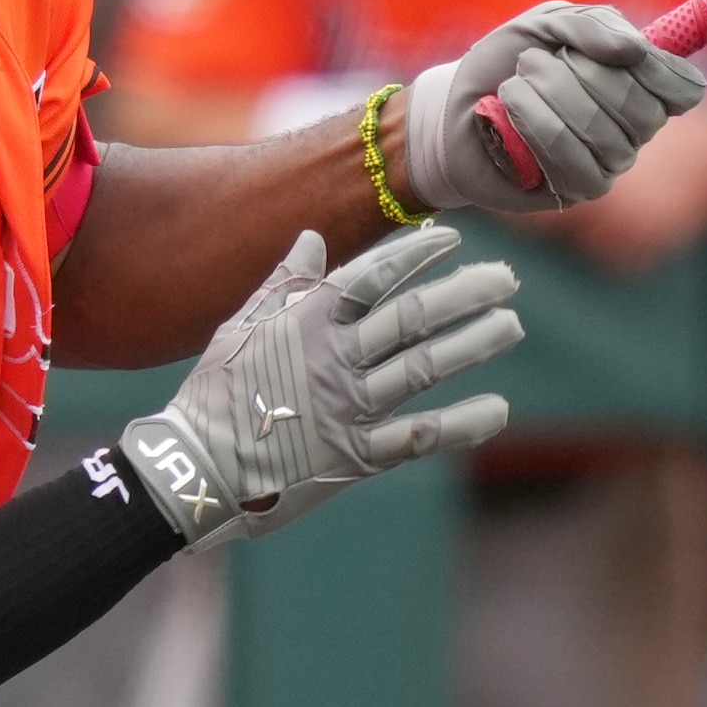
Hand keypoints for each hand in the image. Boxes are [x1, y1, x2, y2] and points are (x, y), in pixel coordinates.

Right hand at [117, 225, 524, 548]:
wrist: (194, 469)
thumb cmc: (214, 395)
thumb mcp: (239, 328)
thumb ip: (283, 284)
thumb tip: (311, 237)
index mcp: (305, 323)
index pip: (372, 276)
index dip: (416, 254)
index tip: (455, 238)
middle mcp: (333, 360)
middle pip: (411, 318)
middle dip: (464, 294)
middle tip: (508, 279)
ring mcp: (347, 409)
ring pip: (422, 368)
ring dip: (472, 345)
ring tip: (511, 325)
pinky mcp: (354, 457)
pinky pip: (417, 437)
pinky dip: (460, 424)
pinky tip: (498, 409)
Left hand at [406, 2, 706, 215]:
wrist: (456, 106)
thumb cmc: (508, 61)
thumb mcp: (547, 23)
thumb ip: (592, 26)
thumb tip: (635, 50)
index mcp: (643, 85)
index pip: (682, 89)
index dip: (657, 70)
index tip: (621, 52)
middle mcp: (636, 129)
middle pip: (640, 108)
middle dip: (581, 74)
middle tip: (534, 60)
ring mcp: (610, 163)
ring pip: (603, 135)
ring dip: (550, 96)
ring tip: (515, 82)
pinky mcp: (577, 190)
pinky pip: (573, 163)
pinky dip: (535, 126)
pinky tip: (509, 109)